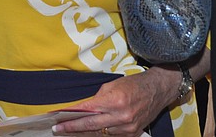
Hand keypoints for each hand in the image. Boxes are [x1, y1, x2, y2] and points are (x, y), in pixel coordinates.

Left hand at [52, 67, 179, 135]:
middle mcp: (121, 117)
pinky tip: (89, 132)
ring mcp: (127, 128)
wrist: (158, 90)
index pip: (88, 111)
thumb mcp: (113, 85)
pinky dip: (100, 134)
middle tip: (58, 129)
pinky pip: (111, 136)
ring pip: (100, 134)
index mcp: (115, 101)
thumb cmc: (135, 84)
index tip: (58, 118)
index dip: (71, 116)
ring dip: (84, 132)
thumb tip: (84, 109)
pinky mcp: (132, 134)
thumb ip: (98, 98)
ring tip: (70, 130)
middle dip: (72, 128)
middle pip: (91, 126)